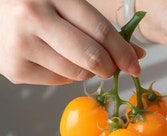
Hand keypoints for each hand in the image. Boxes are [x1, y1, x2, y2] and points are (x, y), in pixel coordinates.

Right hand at [0, 0, 144, 84]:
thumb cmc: (36, 6)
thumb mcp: (69, 5)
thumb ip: (100, 28)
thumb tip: (135, 54)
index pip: (101, 32)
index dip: (124, 53)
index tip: (136, 65)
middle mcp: (33, 18)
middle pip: (91, 58)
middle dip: (110, 67)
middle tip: (112, 67)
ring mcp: (21, 46)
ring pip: (77, 73)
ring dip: (89, 71)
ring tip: (80, 58)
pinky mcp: (15, 70)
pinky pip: (59, 81)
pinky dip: (68, 75)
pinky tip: (58, 60)